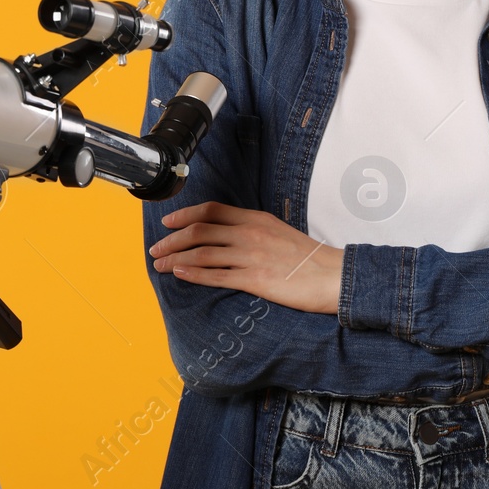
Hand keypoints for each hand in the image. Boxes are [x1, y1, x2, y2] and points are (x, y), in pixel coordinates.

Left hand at [149, 201, 343, 314]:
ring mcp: (250, 255)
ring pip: (202, 252)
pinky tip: (180, 274)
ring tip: (160, 265)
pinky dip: (194, 274)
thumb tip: (228, 234)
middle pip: (200, 230)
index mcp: (255, 218)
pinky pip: (216, 275)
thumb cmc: (307, 257)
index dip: (185, 215)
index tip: (168, 222)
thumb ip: (252, 229)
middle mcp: (249, 233)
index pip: (212, 210)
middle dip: (172, 240)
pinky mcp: (254, 278)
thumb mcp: (278, 231)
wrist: (332, 275)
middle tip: (156, 249)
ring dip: (176, 258)